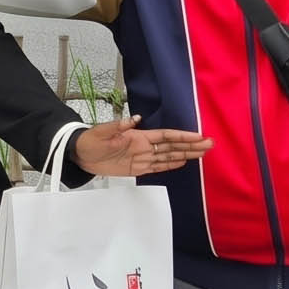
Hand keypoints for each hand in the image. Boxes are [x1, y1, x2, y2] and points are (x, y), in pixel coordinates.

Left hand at [70, 116, 212, 178]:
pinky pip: (156, 167)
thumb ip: (118, 127)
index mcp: (138, 137)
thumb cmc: (89, 140)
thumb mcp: (101, 132)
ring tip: (203, 153)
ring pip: (168, 157)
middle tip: (210, 145)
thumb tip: (136, 119)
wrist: (78, 154)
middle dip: (191, 146)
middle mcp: (143, 147)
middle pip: (172, 147)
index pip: (165, 137)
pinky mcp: (135, 169)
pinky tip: (182, 163)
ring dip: (185, 155)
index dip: (182, 137)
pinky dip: (170, 165)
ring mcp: (141, 158)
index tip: (199, 137)